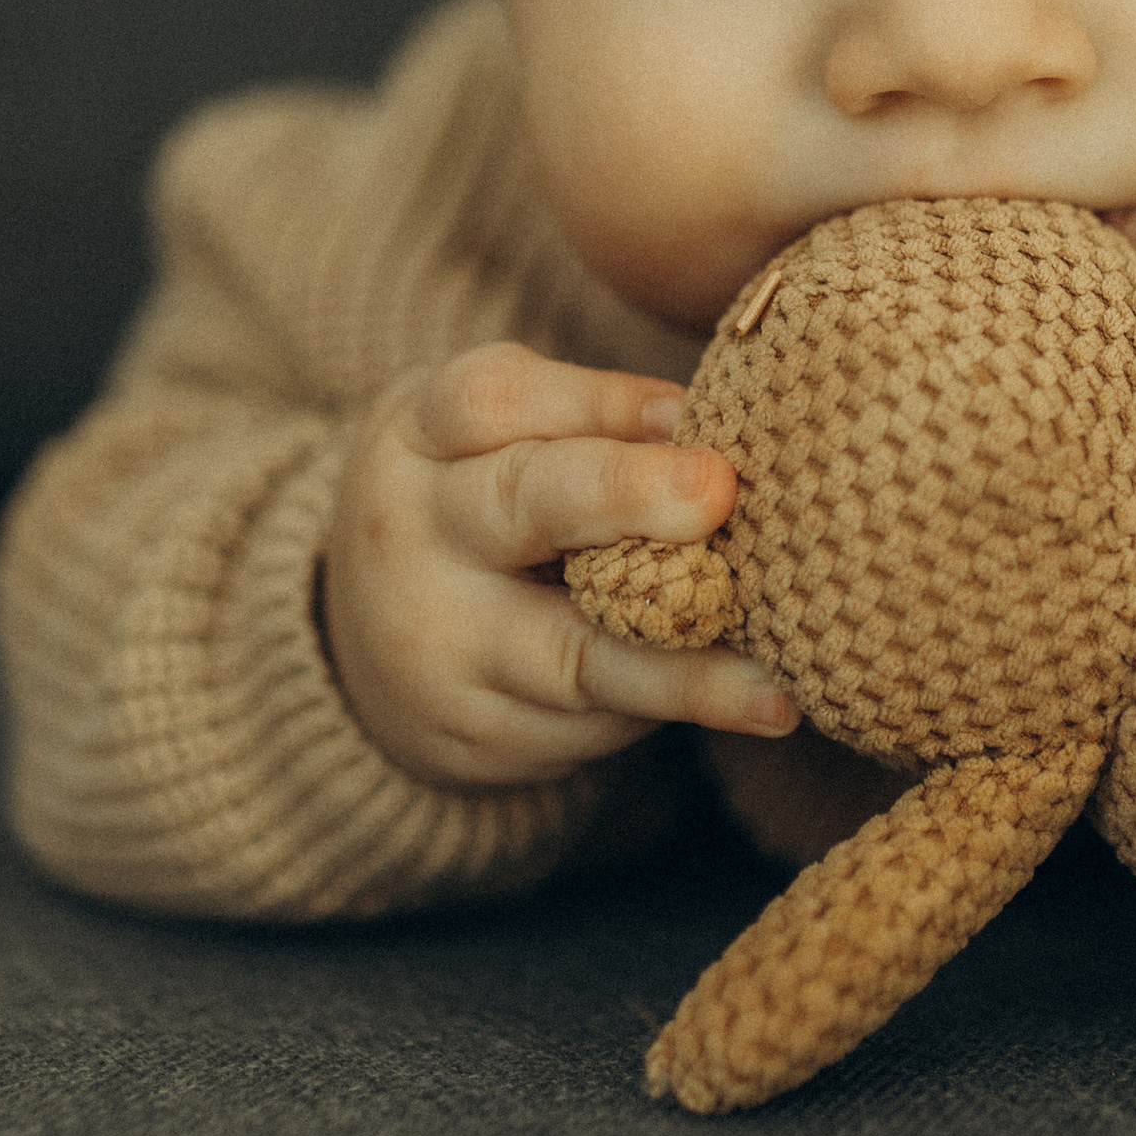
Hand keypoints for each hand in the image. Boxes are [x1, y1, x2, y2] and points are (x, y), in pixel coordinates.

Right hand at [321, 342, 797, 787]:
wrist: (363, 646)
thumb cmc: (475, 500)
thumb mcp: (497, 436)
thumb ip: (593, 418)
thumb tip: (712, 424)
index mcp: (422, 437)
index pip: (494, 400)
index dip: (594, 401)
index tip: (688, 411)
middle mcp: (416, 536)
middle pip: (524, 503)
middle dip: (625, 495)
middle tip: (716, 490)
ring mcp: (440, 646)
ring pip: (575, 653)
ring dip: (684, 673)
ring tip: (772, 689)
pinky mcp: (477, 735)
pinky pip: (591, 722)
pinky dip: (673, 709)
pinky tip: (752, 706)